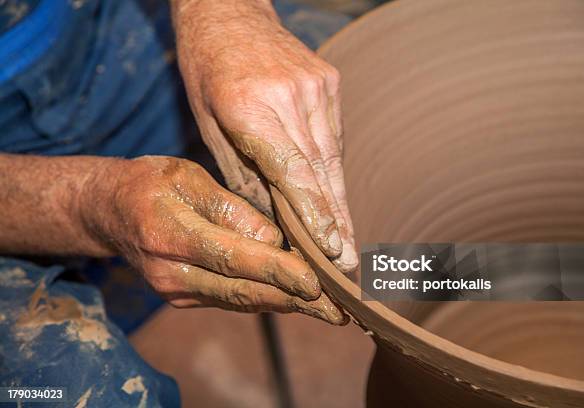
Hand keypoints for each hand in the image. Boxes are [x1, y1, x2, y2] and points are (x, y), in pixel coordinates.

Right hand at [79, 156, 346, 324]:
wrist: (110, 211)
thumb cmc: (150, 183)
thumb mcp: (188, 177)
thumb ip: (230, 208)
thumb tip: (273, 239)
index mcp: (170, 234)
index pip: (234, 257)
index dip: (277, 271)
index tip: (315, 282)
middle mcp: (172, 272)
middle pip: (244, 291)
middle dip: (295, 302)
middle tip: (338, 310)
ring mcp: (176, 290)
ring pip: (242, 301)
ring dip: (287, 306)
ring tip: (328, 311)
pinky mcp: (184, 296)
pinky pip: (232, 299)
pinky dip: (266, 299)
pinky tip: (296, 300)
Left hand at [173, 0, 357, 272]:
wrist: (229, 12)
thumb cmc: (207, 71)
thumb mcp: (209, 124)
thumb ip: (241, 172)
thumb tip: (271, 221)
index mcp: (250, 107)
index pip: (291, 171)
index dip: (314, 214)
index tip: (331, 251)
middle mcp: (291, 96)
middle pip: (320, 171)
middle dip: (335, 223)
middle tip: (348, 265)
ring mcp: (316, 87)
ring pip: (332, 158)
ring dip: (339, 204)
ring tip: (347, 244)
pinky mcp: (329, 83)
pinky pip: (332, 138)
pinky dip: (332, 171)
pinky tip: (336, 202)